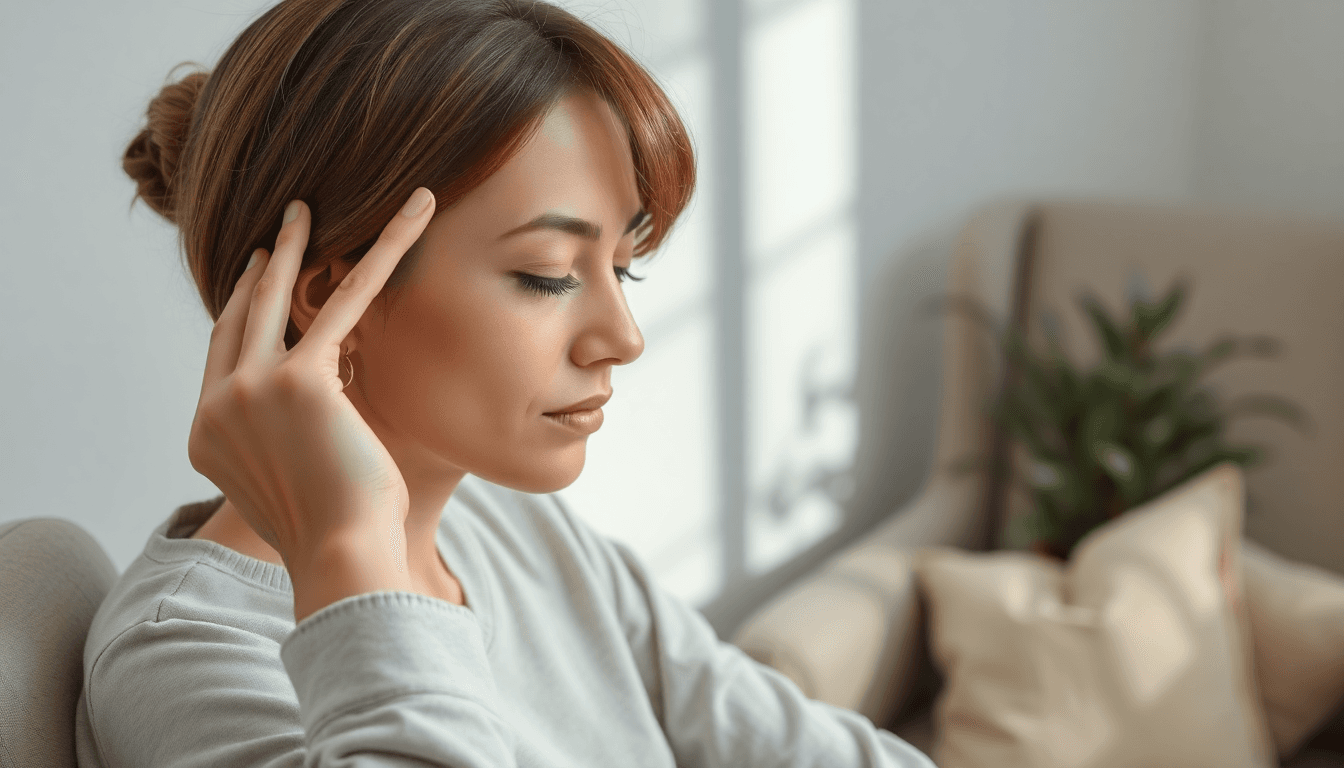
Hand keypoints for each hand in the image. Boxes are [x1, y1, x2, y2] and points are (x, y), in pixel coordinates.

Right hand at [187, 188, 436, 573]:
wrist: (339, 556)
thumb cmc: (333, 532)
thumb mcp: (288, 483)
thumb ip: (282, 441)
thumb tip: (316, 418)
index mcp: (207, 433)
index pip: (222, 354)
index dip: (241, 310)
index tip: (259, 277)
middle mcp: (218, 405)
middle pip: (240, 314)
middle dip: (262, 267)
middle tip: (283, 227)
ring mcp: (251, 389)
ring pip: (279, 297)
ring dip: (299, 245)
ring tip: (308, 208)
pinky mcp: (301, 379)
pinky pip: (346, 300)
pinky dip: (382, 253)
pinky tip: (410, 218)